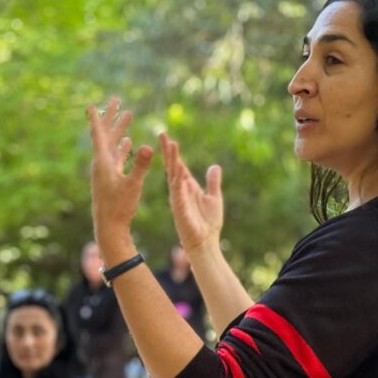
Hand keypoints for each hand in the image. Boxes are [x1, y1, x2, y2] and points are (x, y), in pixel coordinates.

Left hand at [88, 97, 154, 254]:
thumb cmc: (119, 208)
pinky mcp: (111, 179)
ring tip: (128, 115)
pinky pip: (116, 157)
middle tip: (117, 99)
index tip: (91, 103)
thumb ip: (141, 165)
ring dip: (119, 130)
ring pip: (112, 145)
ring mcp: (105, 171)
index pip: (98, 134)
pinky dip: (122, 147)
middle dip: (112, 117)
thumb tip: (150, 146)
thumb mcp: (133, 185)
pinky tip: (128, 143)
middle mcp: (102, 164)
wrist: (109, 228)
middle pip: (106, 135)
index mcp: (103, 162)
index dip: (97, 118)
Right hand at [160, 133, 223, 253]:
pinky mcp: (180, 210)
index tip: (167, 137)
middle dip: (168, 151)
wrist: (205, 243)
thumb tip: (214, 166)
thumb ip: (213, 182)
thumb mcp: (214, 197)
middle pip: (172, 167)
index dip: (172, 152)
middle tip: (163, 135)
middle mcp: (180, 191)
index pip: (178, 165)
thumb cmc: (208, 223)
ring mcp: (178, 199)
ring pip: (174, 176)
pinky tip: (178, 171)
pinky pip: (178, 194)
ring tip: (171, 146)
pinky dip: (178, 182)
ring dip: (173, 161)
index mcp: (187, 187)